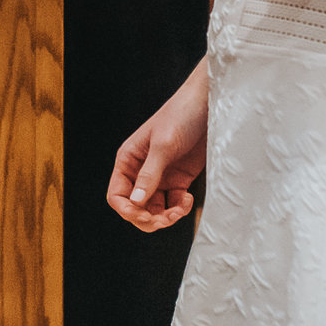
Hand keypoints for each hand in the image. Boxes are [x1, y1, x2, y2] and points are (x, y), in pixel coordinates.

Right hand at [109, 62, 207, 231]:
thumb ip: (149, 175)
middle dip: (148, 218)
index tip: (143, 215)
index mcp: (128, 160)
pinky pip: (174, 203)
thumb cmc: (180, 116)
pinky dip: (180, 208)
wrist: (209, 105)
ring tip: (180, 210)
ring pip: (155, 209)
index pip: (117, 195)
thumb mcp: (163, 145)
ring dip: (166, 217)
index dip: (126, 209)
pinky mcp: (179, 179)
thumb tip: (135, 203)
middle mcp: (141, 171)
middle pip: (135, 207)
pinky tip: (188, 199)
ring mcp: (160, 177)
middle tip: (165, 219)